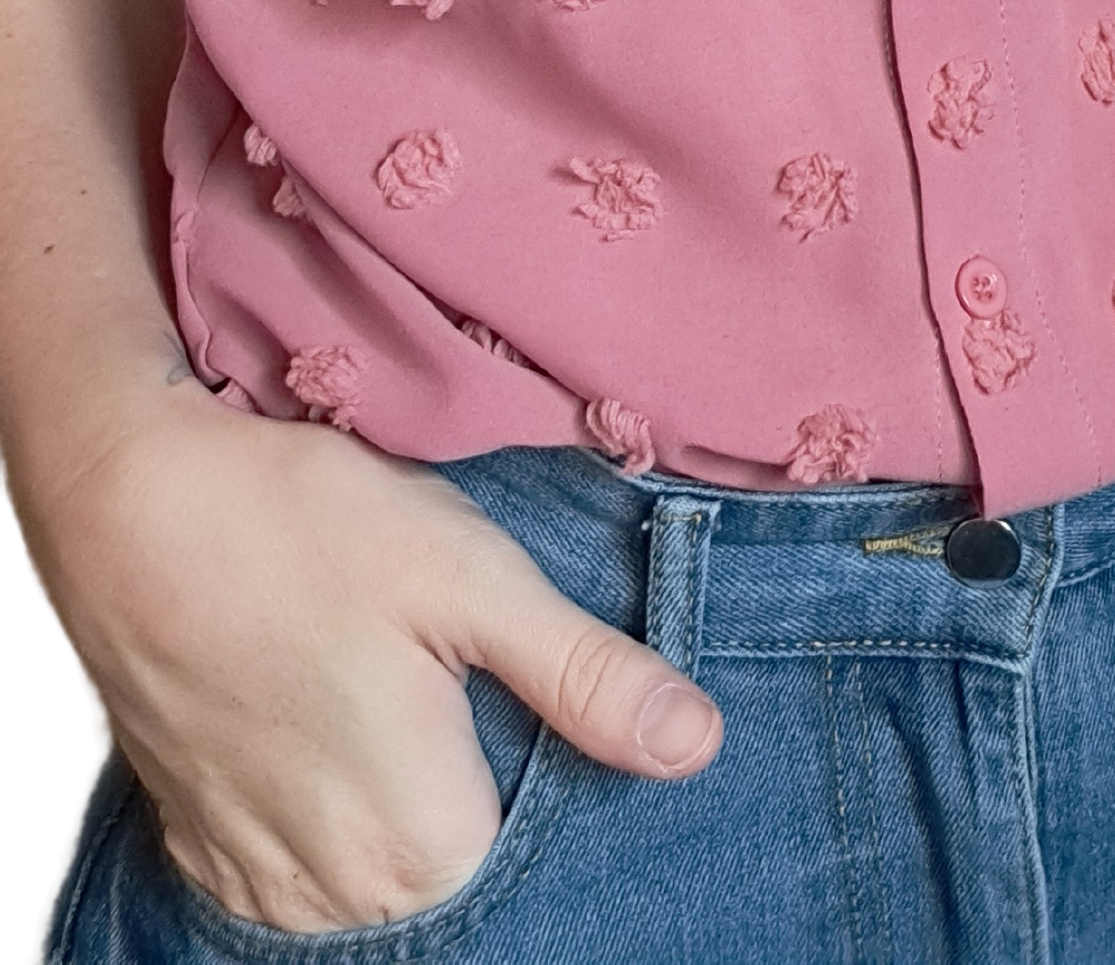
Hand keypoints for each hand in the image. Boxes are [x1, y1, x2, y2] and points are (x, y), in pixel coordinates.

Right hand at [21, 378, 720, 932]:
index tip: (559, 700)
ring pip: (383, 882)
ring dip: (412, 810)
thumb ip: (583, 675)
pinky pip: (306, 875)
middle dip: (494, 793)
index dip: (570, 775)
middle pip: (463, 878)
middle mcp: (340, 895)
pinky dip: (339, 818)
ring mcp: (262, 884)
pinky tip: (349, 731)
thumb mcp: (469, 577)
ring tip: (411, 699)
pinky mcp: (209, 852)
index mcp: (424, 843)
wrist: (127, 511)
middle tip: (479, 683)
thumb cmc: (299, 528)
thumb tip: (696, 746)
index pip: (544, 857)